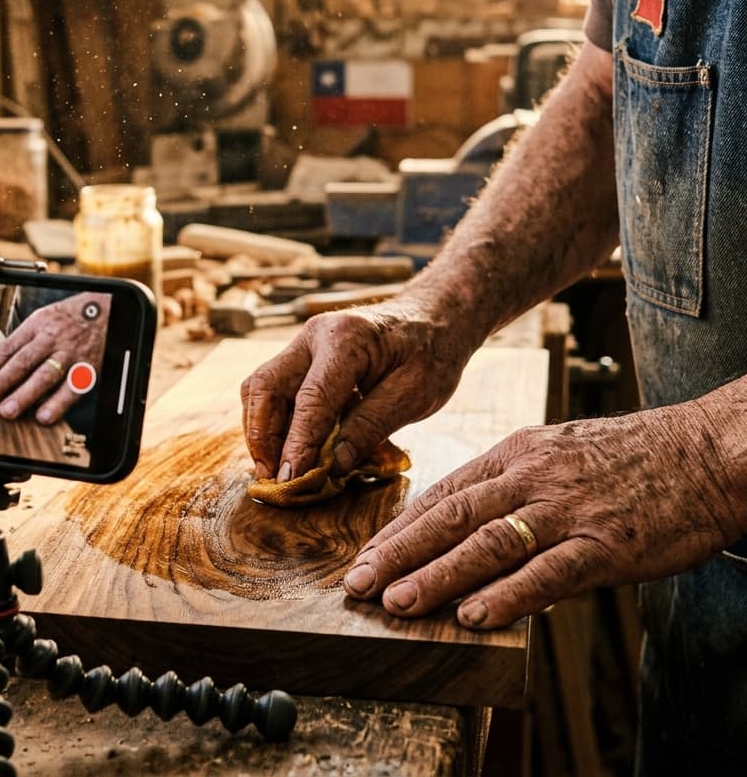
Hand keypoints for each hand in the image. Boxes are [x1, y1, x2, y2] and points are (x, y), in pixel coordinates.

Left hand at [0, 293, 110, 424]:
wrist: (106, 310)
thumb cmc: (69, 318)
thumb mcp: (43, 318)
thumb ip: (23, 340)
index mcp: (38, 324)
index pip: (10, 347)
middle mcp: (53, 338)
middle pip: (24, 362)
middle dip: (2, 383)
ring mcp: (71, 353)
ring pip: (45, 376)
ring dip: (25, 395)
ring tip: (7, 411)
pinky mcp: (88, 367)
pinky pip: (71, 388)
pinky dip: (57, 404)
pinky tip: (43, 416)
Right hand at [240, 290, 476, 482]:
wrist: (433, 318)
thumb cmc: (431, 353)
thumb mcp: (416, 394)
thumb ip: (372, 426)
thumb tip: (333, 466)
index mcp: (346, 339)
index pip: (311, 399)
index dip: (297, 443)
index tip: (291, 480)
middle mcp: (314, 335)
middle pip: (265, 386)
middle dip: (262, 436)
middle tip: (273, 477)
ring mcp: (303, 343)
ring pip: (261, 387)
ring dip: (261, 430)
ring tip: (274, 468)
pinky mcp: (302, 356)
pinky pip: (274, 388)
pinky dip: (273, 421)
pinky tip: (286, 448)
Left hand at [342, 400, 746, 628]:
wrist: (707, 449)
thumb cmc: (632, 456)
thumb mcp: (559, 453)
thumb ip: (514, 486)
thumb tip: (472, 528)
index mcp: (516, 453)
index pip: (443, 491)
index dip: (399, 526)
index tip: (364, 553)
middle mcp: (532, 477)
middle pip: (450, 515)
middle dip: (397, 552)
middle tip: (356, 583)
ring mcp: (567, 510)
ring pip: (487, 543)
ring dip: (436, 575)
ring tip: (395, 602)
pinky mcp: (606, 544)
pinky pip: (548, 572)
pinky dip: (507, 595)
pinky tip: (472, 615)